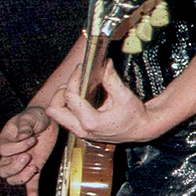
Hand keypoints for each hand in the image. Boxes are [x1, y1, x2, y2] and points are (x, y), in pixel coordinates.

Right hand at [0, 106, 60, 195]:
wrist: (47, 120)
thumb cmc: (34, 117)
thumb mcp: (30, 117)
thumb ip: (25, 126)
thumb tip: (23, 137)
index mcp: (4, 141)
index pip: (3, 151)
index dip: (16, 147)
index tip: (31, 138)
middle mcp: (10, 155)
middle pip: (2, 171)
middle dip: (15, 167)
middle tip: (28, 156)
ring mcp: (21, 163)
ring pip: (12, 179)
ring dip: (22, 177)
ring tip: (34, 167)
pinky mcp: (34, 167)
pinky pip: (30, 183)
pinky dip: (31, 190)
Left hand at [45, 60, 165, 146]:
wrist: (141, 130)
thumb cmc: (135, 116)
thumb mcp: (125, 96)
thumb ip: (112, 79)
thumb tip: (104, 63)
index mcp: (91, 121)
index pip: (70, 96)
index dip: (74, 79)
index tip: (81, 69)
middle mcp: (82, 129)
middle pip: (54, 110)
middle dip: (60, 93)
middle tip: (74, 83)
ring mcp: (80, 131)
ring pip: (57, 115)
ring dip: (62, 100)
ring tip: (77, 89)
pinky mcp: (81, 130)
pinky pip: (65, 117)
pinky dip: (68, 105)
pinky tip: (82, 96)